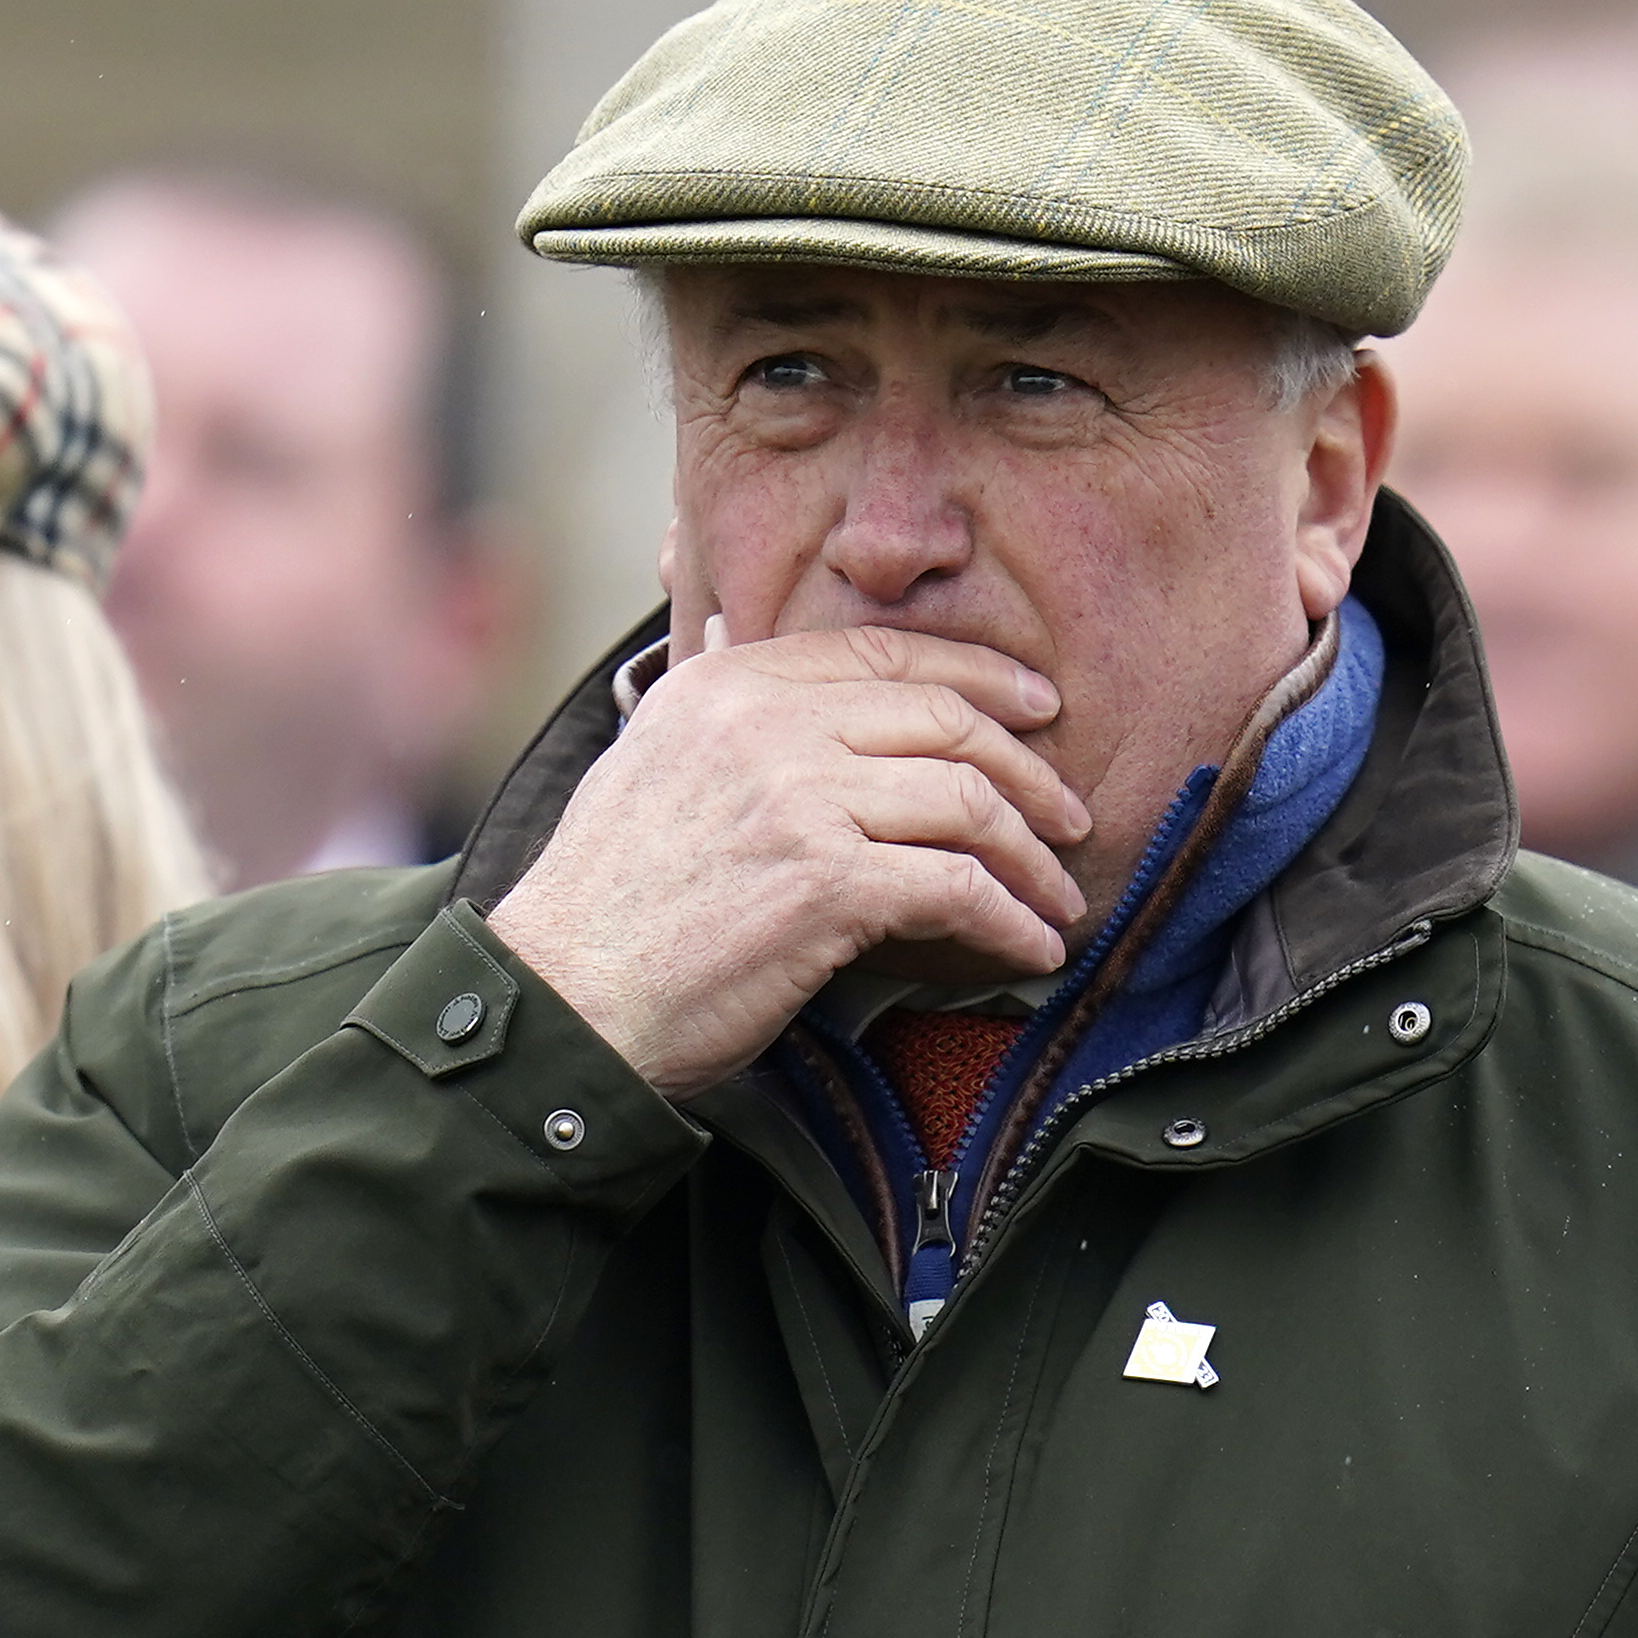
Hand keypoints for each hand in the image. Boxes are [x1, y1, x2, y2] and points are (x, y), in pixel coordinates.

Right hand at [489, 621, 1091, 1100]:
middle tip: (1069, 815)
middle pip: (944, 721)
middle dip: (1027, 770)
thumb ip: (717, 705)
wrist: (567, 1000)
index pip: (882, 653)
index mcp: (727, 685)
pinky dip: (1010, 919)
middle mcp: (766, 724)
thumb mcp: (650, 762)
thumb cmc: (610, 903)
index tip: (1036, 710)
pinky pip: (958, 888)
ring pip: (966, 801)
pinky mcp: (827, 882)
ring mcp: (800, 798)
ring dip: (1031, 857)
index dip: (977, 677)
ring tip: (1058, 896)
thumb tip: (750, 638)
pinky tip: (1031, 947)